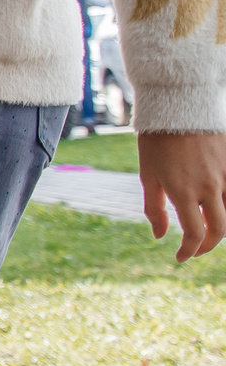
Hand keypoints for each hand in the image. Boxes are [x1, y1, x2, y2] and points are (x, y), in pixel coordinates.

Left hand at [139, 132, 225, 260]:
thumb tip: (160, 236)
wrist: (178, 109)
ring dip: (219, 225)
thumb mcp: (148, 176)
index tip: (181, 257)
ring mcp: (225, 174)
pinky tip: (214, 207)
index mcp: (184, 192)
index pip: (195, 234)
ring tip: (202, 227)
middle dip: (208, 245)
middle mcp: (209, 186)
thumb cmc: (156, 143)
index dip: (189, 251)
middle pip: (220, 229)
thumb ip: (154, 209)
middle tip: (195, 248)